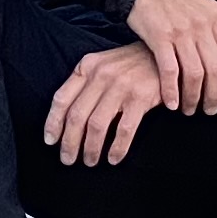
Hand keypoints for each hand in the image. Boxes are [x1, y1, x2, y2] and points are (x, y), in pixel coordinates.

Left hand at [46, 44, 169, 169]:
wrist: (166, 56)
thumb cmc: (132, 65)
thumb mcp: (103, 65)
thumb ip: (85, 84)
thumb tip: (66, 118)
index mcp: (87, 67)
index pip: (61, 98)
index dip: (53, 123)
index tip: (50, 141)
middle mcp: (101, 75)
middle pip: (77, 116)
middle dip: (69, 142)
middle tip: (68, 159)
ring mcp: (121, 86)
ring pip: (97, 125)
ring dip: (91, 148)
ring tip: (90, 161)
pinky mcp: (140, 97)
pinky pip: (124, 129)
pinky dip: (117, 148)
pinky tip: (113, 158)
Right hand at [126, 0, 216, 116]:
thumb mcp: (201, 5)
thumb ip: (213, 28)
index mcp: (215, 17)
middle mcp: (201, 25)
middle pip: (216, 68)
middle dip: (216, 94)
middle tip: (211, 110)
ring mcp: (180, 31)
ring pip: (195, 73)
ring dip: (194, 97)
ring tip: (190, 109)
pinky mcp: (159, 37)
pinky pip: (170, 71)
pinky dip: (171, 90)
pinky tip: (171, 102)